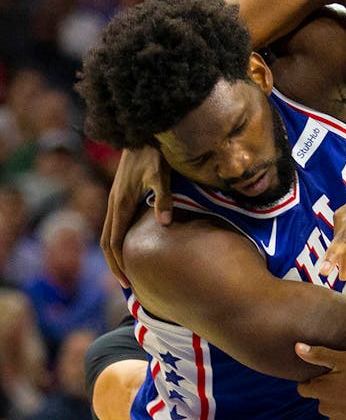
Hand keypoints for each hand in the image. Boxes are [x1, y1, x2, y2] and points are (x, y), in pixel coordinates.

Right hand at [103, 147, 169, 286]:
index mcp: (121, 203)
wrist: (141, 134)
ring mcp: (115, 199)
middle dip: (114, 264)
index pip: (115, 241)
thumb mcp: (161, 175)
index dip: (120, 263)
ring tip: (126, 271)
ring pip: (108, 233)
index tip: (127, 281)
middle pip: (107, 242)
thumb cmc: (153, 154)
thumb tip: (165, 223)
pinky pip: (114, 224)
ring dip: (114, 254)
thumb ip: (162, 198)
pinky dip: (118, 240)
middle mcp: (114, 204)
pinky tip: (130, 246)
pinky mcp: (120, 195)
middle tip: (127, 285)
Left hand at [294, 343, 345, 419]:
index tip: (330, 375)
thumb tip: (297, 348)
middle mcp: (326, 409)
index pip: (304, 388)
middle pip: (321, 400)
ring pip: (335, 412)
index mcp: (322, 390)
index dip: (314, 381)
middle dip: (331, 392)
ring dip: (344, 405)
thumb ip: (321, 354)